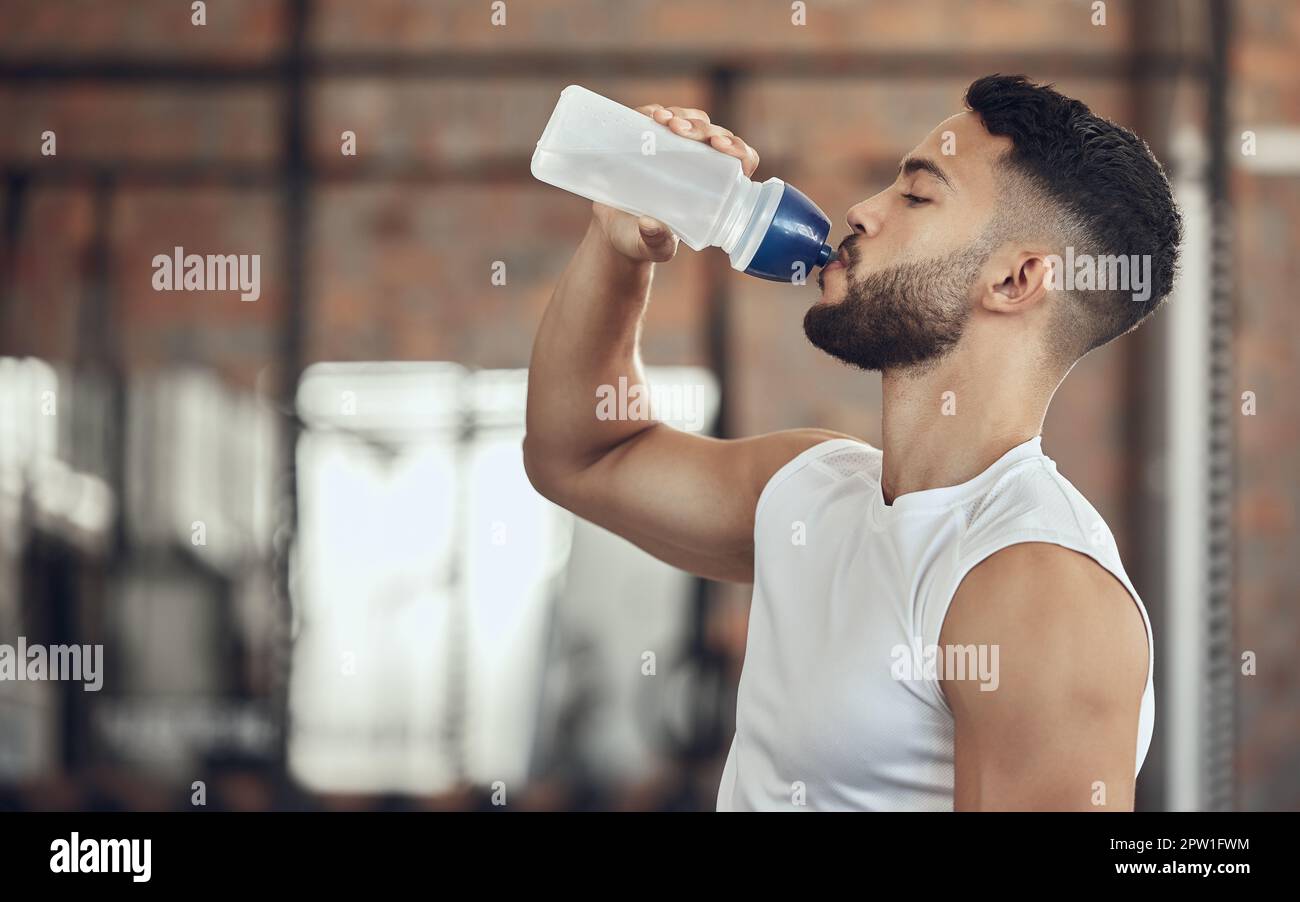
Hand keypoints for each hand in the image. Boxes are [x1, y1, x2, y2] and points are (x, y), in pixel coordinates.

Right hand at [590, 104, 761, 262]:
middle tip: (679, 130)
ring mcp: (678, 149)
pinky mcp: (652, 138)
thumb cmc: (639, 241)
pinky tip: (650, 115)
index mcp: (714, 191)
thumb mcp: (649, 248)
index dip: (738, 150)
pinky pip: (662, 116)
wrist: (611, 228)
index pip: (740, 163)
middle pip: (716, 136)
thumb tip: (650, 225)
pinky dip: (657, 111)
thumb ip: (655, 242)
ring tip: (663, 120)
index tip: (720, 147)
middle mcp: (702, 165)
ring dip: (682, 116)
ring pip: (693, 120)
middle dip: (702, 129)